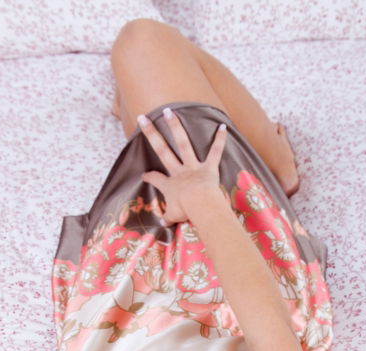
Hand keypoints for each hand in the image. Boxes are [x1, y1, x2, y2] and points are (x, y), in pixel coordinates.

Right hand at [138, 108, 227, 224]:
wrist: (199, 204)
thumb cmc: (185, 211)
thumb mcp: (173, 217)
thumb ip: (167, 218)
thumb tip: (162, 224)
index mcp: (169, 185)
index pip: (156, 179)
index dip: (149, 177)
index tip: (144, 174)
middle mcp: (178, 172)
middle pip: (162, 150)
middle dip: (152, 134)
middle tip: (143, 118)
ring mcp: (193, 167)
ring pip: (183, 144)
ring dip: (176, 127)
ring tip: (170, 111)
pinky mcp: (209, 168)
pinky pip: (215, 152)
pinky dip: (220, 141)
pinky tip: (222, 127)